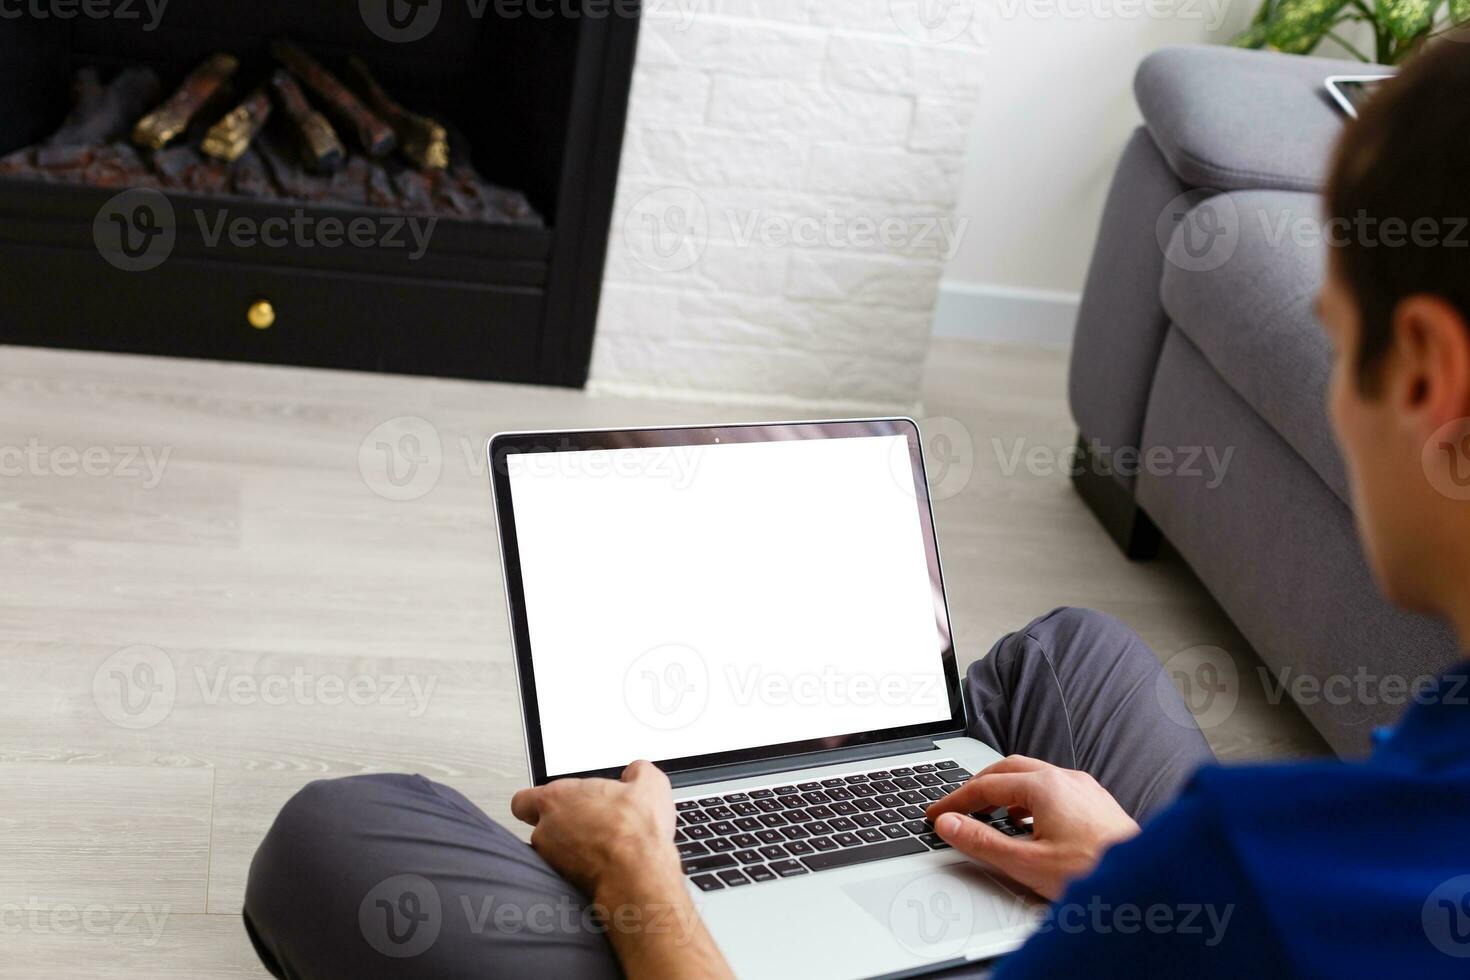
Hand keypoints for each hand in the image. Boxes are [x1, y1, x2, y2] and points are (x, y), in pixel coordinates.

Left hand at [511, 760, 680, 897]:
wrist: (637, 873)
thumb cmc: (633, 831)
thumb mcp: (649, 783)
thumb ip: (637, 771)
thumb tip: (636, 772)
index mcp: (556, 798)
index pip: (524, 799)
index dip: (537, 801)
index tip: (556, 802)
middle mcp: (545, 829)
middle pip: (538, 826)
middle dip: (558, 826)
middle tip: (583, 824)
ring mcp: (551, 858)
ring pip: (550, 852)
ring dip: (568, 849)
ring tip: (599, 847)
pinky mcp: (562, 882)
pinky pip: (563, 873)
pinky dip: (578, 870)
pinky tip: (602, 866)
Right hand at [925, 755, 1139, 899]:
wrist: (1145, 883)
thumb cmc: (1093, 872)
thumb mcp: (1026, 862)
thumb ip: (982, 841)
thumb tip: (949, 825)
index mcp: (1044, 786)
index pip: (986, 785)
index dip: (955, 800)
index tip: (937, 814)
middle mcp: (1065, 778)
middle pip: (1007, 770)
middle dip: (978, 787)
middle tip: (957, 808)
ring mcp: (1083, 787)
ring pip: (1032, 776)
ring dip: (1004, 791)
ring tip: (988, 815)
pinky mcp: (1096, 801)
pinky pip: (1052, 788)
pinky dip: (1028, 799)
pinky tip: (1028, 823)